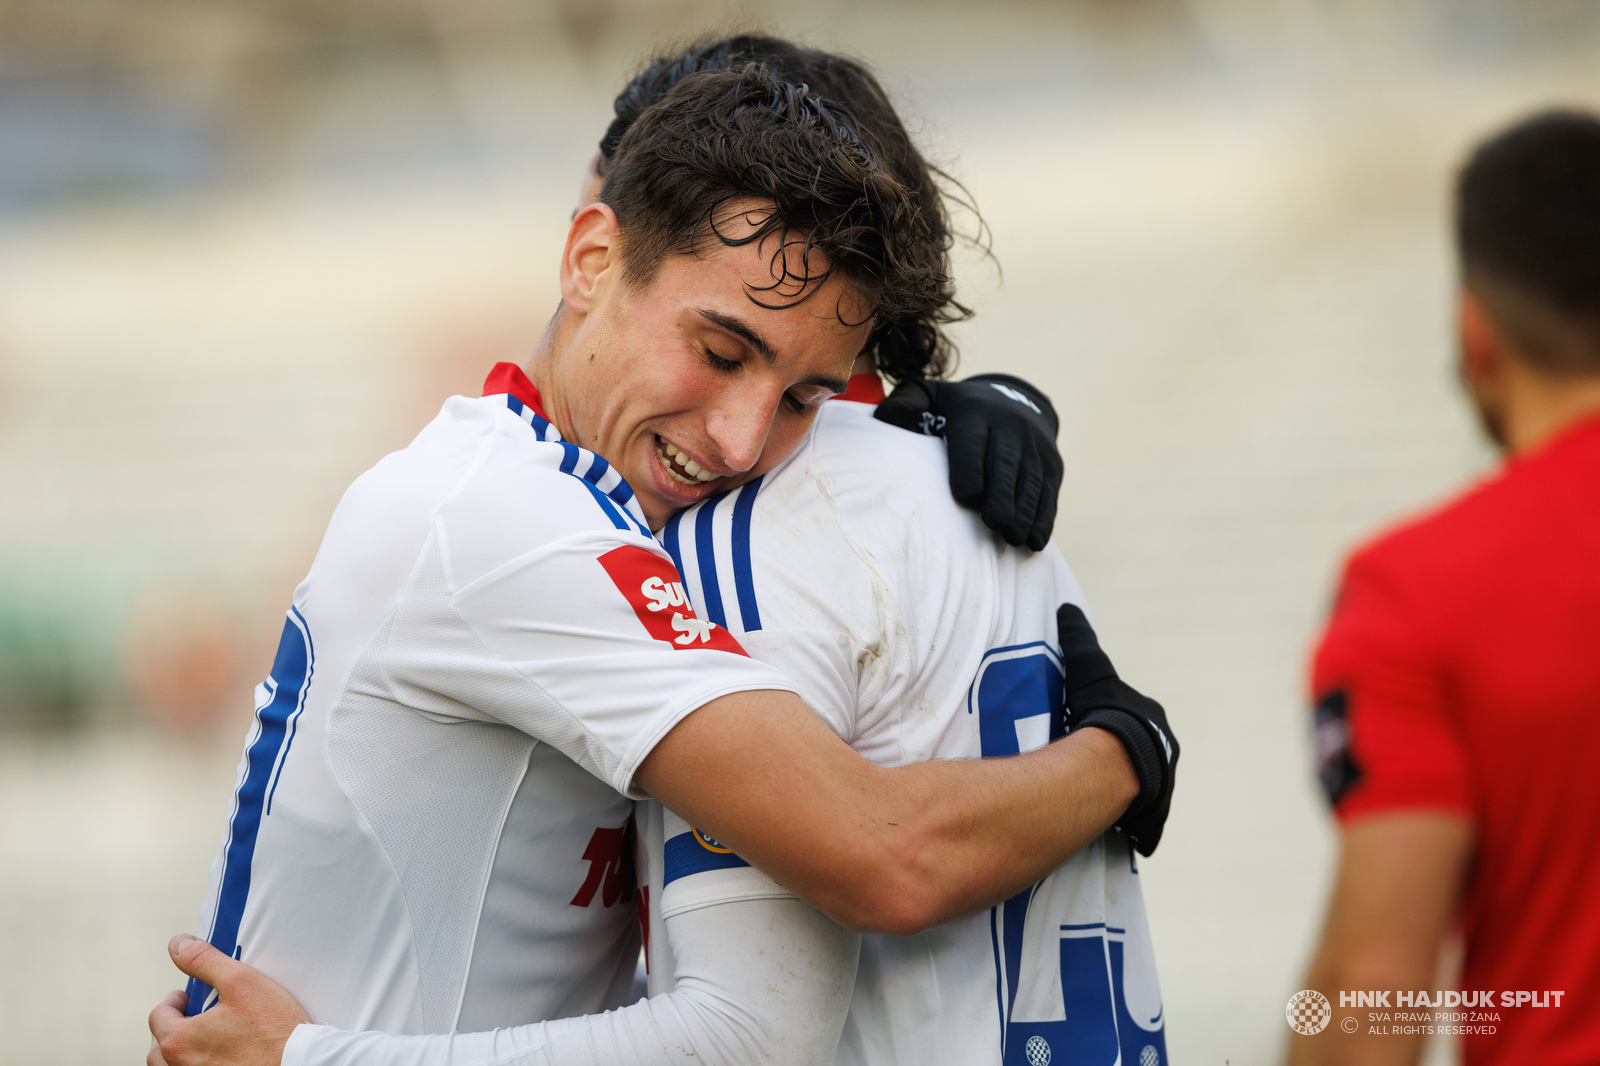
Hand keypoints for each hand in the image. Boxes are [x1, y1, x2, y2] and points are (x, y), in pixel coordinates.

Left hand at [148, 934, 308, 1065]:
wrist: (301, 1063)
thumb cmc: (274, 1029)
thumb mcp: (240, 981)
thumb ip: (204, 960)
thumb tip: (178, 944)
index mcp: (180, 1041)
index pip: (158, 1017)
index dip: (173, 1002)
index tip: (187, 998)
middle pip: (158, 1047)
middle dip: (171, 1028)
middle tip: (192, 1016)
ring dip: (177, 1052)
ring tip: (199, 1039)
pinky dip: (193, 1065)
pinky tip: (216, 1056)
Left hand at [874, 374, 1062, 550]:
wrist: (1015, 400)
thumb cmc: (954, 410)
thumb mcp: (928, 395)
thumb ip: (904, 405)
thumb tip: (884, 421)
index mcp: (975, 413)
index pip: (973, 443)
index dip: (970, 471)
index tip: (965, 499)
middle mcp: (1011, 427)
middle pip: (1007, 465)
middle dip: (1003, 496)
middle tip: (995, 524)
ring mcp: (1036, 448)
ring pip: (1032, 483)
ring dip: (1026, 512)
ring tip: (1013, 538)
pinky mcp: (1053, 466)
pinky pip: (1050, 494)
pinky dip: (1044, 519)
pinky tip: (1034, 541)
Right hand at [1057, 603, 1178, 855]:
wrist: (1119, 759)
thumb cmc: (1105, 711)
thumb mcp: (1089, 668)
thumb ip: (1079, 638)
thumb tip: (1067, 608)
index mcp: (1154, 718)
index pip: (1136, 717)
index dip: (1115, 721)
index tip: (1094, 727)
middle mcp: (1166, 750)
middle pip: (1144, 753)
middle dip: (1126, 758)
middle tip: (1094, 765)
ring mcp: (1163, 783)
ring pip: (1145, 787)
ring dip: (1129, 791)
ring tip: (1100, 796)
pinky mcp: (1154, 812)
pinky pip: (1144, 820)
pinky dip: (1134, 824)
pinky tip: (1118, 828)